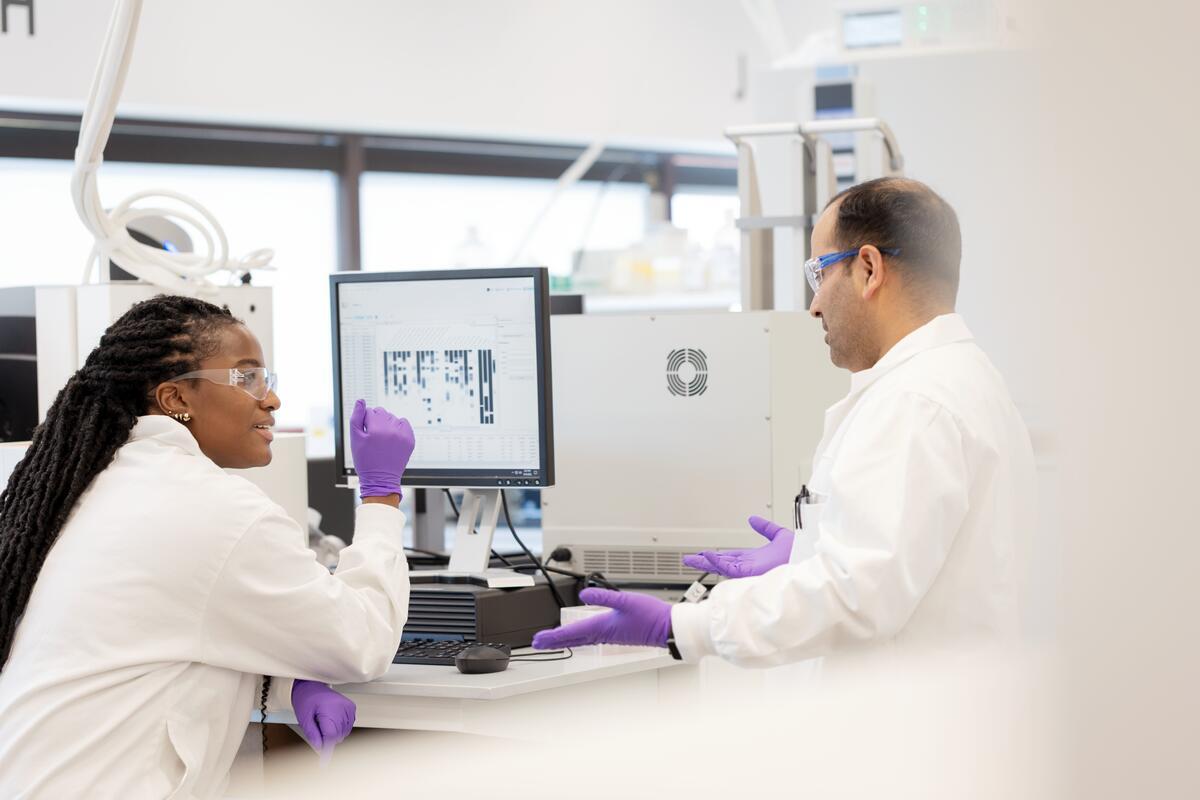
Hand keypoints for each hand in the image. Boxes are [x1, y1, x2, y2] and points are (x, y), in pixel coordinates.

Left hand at [291, 680, 354, 759]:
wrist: (311, 686)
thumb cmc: (306, 700)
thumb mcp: (304, 719)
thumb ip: (312, 734)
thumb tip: (320, 748)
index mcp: (329, 710)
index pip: (331, 736)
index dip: (327, 750)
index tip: (324, 763)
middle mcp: (342, 708)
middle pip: (337, 736)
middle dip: (327, 738)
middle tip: (316, 727)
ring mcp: (349, 707)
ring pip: (344, 733)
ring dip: (334, 733)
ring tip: (324, 721)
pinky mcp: (351, 707)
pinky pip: (348, 726)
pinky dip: (340, 728)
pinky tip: (331, 721)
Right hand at [349, 399, 414, 498]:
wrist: (380, 479)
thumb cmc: (365, 460)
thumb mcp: (355, 439)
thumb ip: (356, 418)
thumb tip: (361, 401)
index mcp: (376, 429)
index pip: (370, 411)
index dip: (365, 421)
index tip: (366, 433)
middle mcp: (391, 430)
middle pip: (382, 412)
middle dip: (376, 421)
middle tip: (373, 436)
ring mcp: (403, 435)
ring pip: (392, 417)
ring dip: (387, 424)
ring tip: (382, 439)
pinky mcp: (410, 439)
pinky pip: (404, 423)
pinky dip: (398, 427)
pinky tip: (392, 438)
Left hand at [531, 588, 671, 648]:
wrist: (668, 628)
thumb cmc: (651, 615)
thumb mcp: (626, 600)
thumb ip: (604, 597)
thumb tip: (584, 595)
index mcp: (602, 626)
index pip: (571, 632)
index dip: (553, 636)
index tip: (538, 639)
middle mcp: (604, 634)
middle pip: (573, 639)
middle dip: (554, 641)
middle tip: (538, 643)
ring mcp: (610, 636)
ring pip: (581, 639)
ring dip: (566, 640)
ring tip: (554, 640)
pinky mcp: (617, 635)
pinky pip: (591, 639)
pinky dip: (580, 638)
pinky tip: (581, 636)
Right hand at [681, 515, 794, 577]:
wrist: (807, 559)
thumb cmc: (799, 554)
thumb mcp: (779, 535)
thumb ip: (765, 528)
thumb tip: (753, 519)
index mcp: (754, 559)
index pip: (730, 557)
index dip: (716, 555)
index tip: (704, 553)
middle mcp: (749, 567)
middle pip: (720, 563)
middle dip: (704, 561)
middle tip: (688, 559)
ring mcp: (748, 571)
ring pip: (720, 567)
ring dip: (705, 562)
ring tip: (690, 559)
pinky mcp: (748, 573)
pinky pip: (729, 568)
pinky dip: (717, 561)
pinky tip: (707, 555)